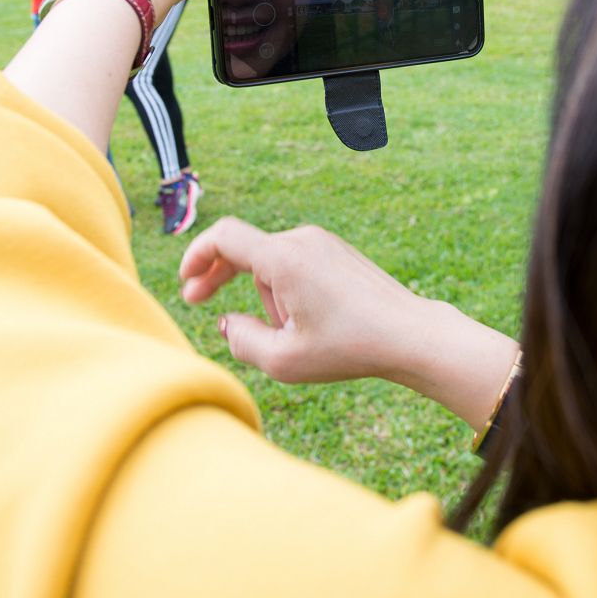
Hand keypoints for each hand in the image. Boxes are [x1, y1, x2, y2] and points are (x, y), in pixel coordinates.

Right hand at [180, 218, 520, 425]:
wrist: (410, 334)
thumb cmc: (350, 347)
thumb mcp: (283, 360)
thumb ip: (241, 341)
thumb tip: (227, 322)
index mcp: (282, 258)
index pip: (224, 237)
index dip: (196, 256)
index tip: (186, 281)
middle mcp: (300, 240)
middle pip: (245, 251)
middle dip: (220, 276)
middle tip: (199, 301)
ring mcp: (322, 242)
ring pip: (272, 263)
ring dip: (265, 295)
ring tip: (291, 335)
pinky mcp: (337, 252)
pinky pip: (296, 264)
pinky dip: (286, 289)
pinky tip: (306, 323)